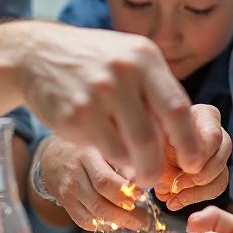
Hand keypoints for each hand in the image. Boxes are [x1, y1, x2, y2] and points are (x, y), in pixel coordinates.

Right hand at [15, 23, 195, 185]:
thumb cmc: (94, 62)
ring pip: (126, 151)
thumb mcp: (130, 60)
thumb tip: (182, 138)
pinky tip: (110, 152)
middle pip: (151, 138)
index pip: (177, 108)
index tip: (193, 163)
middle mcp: (121, 73)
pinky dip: (111, 159)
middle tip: (158, 179)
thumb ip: (156, 92)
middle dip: (157, 167)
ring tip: (135, 171)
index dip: (190, 142)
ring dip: (135, 169)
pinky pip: (102, 150)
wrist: (38, 54)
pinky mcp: (73, 115)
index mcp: (143, 57)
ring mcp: (95, 94)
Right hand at [35, 137, 149, 232]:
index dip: (125, 193)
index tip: (143, 196)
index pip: (104, 181)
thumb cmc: (86, 149)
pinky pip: (84, 222)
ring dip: (118, 223)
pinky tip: (116, 221)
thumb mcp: (103, 146)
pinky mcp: (65, 204)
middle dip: (126, 215)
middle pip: (100, 203)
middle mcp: (75, 175)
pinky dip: (103, 226)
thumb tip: (143, 181)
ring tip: (135, 221)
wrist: (54, 156)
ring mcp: (68, 192)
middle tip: (144, 218)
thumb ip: (122, 161)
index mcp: (87, 156)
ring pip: (94, 216)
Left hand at [154, 104, 231, 209]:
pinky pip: (214, 189)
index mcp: (205, 116)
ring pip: (221, 177)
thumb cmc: (152, 131)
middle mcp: (218, 134)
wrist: (150, 140)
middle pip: (221, 157)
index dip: (201, 155)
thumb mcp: (153, 136)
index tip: (185, 167)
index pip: (213, 136)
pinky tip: (174, 202)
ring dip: (196, 192)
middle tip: (176, 185)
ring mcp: (219, 155)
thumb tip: (165, 187)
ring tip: (172, 198)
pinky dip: (194, 198)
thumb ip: (159, 154)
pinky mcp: (215, 173)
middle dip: (198, 176)